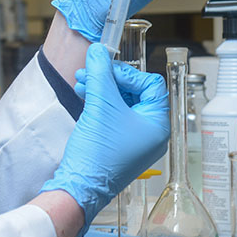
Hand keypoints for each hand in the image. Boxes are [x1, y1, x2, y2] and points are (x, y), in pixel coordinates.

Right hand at [39, 44, 168, 236]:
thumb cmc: (97, 152)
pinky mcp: (118, 143)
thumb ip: (100, 74)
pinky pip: (112, 114)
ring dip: (101, 88)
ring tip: (81, 82)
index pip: (151, 84)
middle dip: (110, 79)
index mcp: (157, 124)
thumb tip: (98, 51)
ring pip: (121, 102)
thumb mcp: (99, 105)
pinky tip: (83, 94)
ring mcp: (134, 139)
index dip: (127, 73)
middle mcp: (150, 132)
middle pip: (135, 91)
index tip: (105, 69)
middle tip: (89, 71)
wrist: (79, 185)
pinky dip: (99, 102)